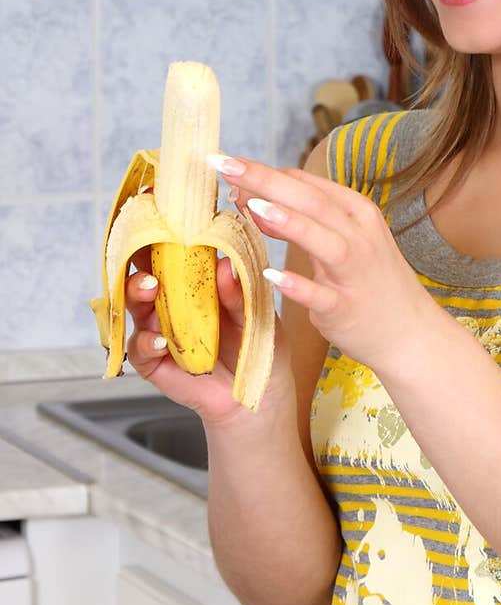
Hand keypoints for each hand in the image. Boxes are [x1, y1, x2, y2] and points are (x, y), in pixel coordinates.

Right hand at [122, 244, 293, 427]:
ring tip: (150, 288)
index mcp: (197, 282)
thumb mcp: (258, 313)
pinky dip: (147, 341)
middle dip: (140, 257)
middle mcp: (173, 302)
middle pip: (145, 271)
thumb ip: (240, 293)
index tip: (157, 210)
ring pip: (137, 306)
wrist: (260, 395)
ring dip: (138, 293)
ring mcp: (161, 330)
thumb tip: (225, 265)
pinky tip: (161, 338)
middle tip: (149, 247)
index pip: (174, 250)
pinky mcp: (155, 362)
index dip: (162, 230)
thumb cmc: (259, 345)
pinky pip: (141, 348)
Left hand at [213, 155, 435, 376]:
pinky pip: (322, 295)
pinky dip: (299, 285)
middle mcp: (359, 236)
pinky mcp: (347, 308)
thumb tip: (254, 200)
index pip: (306, 184)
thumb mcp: (343, 241)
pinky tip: (272, 275)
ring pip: (323, 241)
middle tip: (223, 164)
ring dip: (289, 223)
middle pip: (310, 201)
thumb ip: (302, 220)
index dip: (265, 173)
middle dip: (265, 180)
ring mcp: (355, 272)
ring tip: (251, 206)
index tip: (227, 166)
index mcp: (356, 212)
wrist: (410, 332)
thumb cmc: (370, 282)